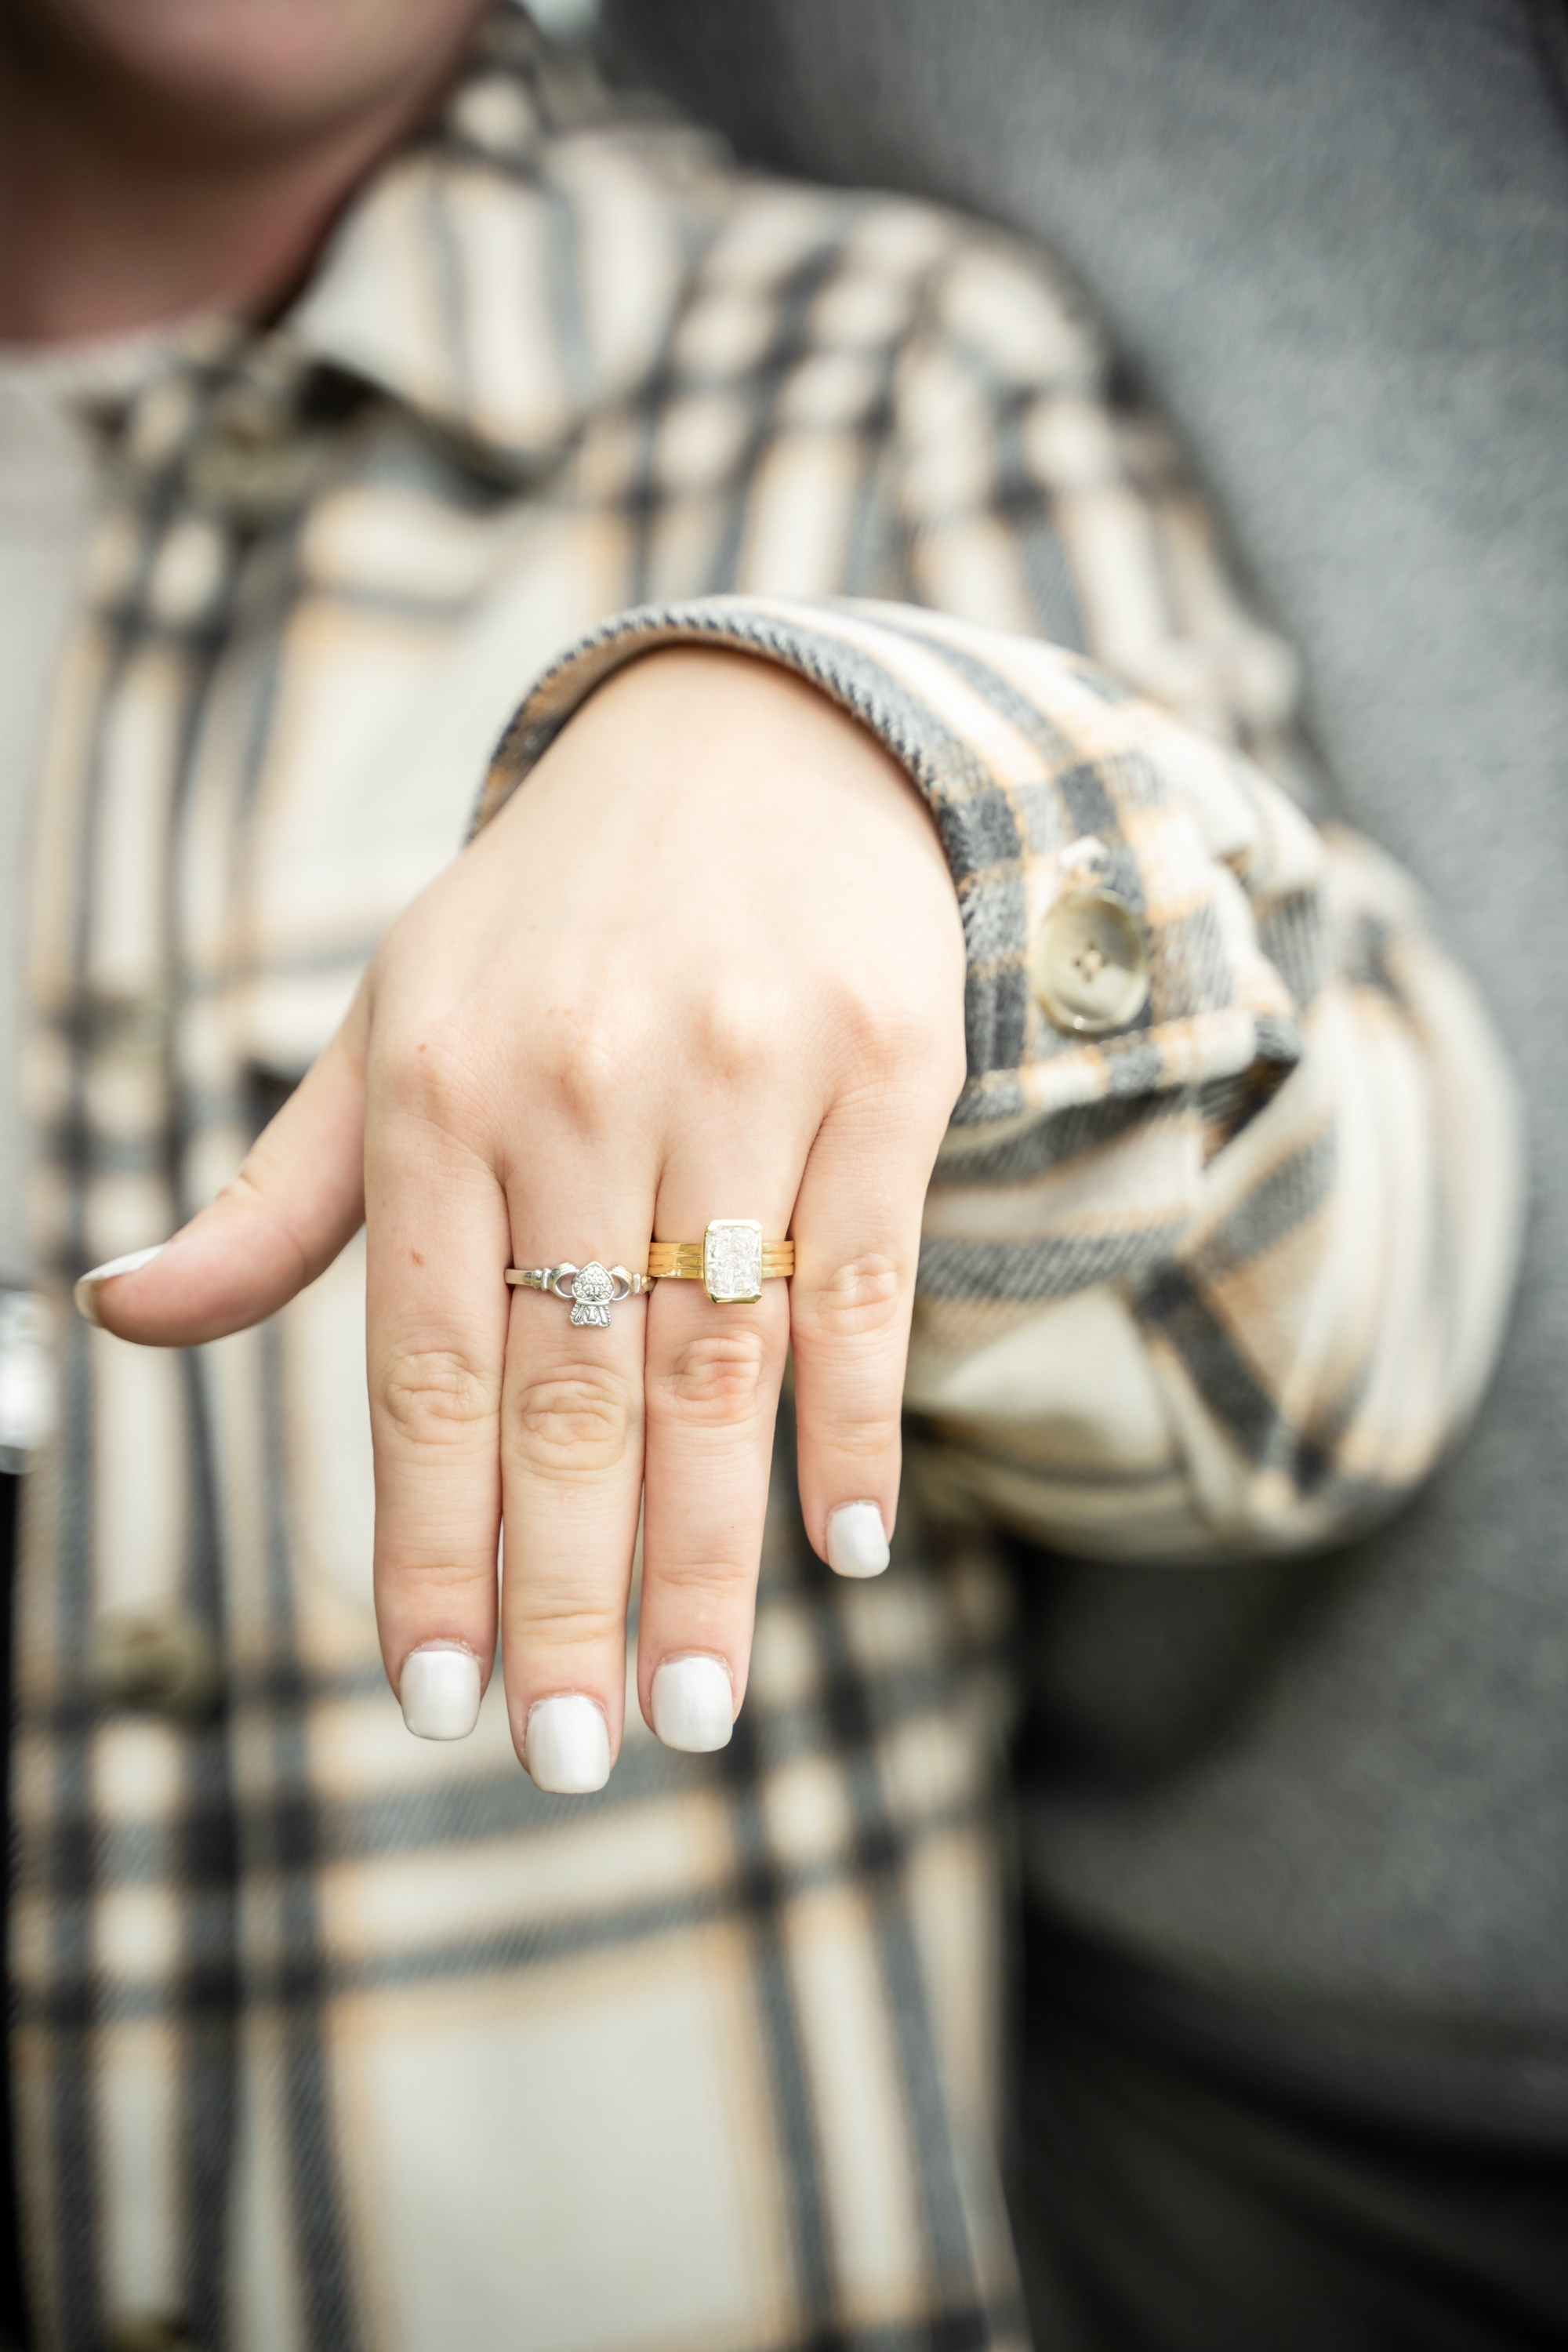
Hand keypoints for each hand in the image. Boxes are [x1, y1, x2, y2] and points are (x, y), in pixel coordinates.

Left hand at [78, 650, 966, 1786]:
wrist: (756, 741)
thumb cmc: (548, 923)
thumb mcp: (393, 1024)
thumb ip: (280, 1193)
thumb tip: (119, 1316)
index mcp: (440, 1088)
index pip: (426, 1365)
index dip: (429, 1544)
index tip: (434, 1696)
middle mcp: (583, 1083)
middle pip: (574, 1391)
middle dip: (562, 1593)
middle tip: (560, 1758)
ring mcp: (747, 1072)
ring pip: (719, 1362)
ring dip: (705, 1554)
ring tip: (692, 1709)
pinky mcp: (887, 1068)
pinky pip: (863, 1277)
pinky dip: (855, 1421)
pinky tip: (845, 1550)